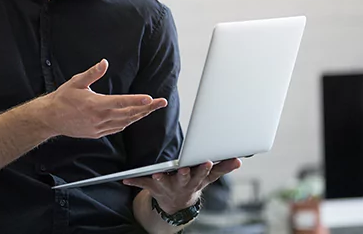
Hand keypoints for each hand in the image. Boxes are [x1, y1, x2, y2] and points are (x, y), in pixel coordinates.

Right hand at [34, 59, 167, 139]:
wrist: (50, 119)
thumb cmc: (62, 98)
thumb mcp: (76, 82)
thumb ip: (92, 73)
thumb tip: (104, 62)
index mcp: (96, 104)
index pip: (121, 102)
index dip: (137, 100)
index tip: (150, 98)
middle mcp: (100, 118)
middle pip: (129, 114)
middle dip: (147, 108)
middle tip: (161, 102)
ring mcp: (99, 127)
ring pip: (125, 122)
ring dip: (140, 115)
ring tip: (152, 108)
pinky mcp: (97, 133)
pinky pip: (117, 129)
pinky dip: (128, 123)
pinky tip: (134, 118)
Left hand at [123, 158, 241, 213]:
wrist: (177, 203)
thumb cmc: (193, 182)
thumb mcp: (209, 177)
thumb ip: (223, 168)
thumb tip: (238, 160)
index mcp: (196, 179)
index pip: (202, 173)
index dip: (205, 168)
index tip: (208, 161)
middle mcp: (182, 184)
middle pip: (184, 179)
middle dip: (185, 174)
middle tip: (184, 168)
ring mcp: (168, 186)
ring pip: (164, 182)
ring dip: (160, 178)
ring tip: (156, 174)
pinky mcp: (153, 186)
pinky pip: (142, 183)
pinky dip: (133, 181)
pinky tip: (125, 179)